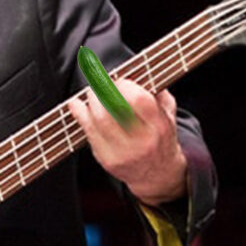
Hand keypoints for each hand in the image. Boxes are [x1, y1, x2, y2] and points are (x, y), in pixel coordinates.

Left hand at [68, 80, 187, 205]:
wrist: (158, 174)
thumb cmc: (161, 137)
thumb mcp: (169, 114)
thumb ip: (157, 93)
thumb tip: (136, 71)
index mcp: (159, 126)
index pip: (138, 99)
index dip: (124, 85)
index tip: (119, 80)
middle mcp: (141, 141)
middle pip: (112, 109)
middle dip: (101, 90)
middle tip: (99, 82)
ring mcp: (122, 153)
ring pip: (97, 121)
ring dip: (89, 101)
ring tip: (91, 93)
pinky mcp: (107, 160)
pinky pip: (88, 134)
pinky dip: (79, 115)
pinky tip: (76, 105)